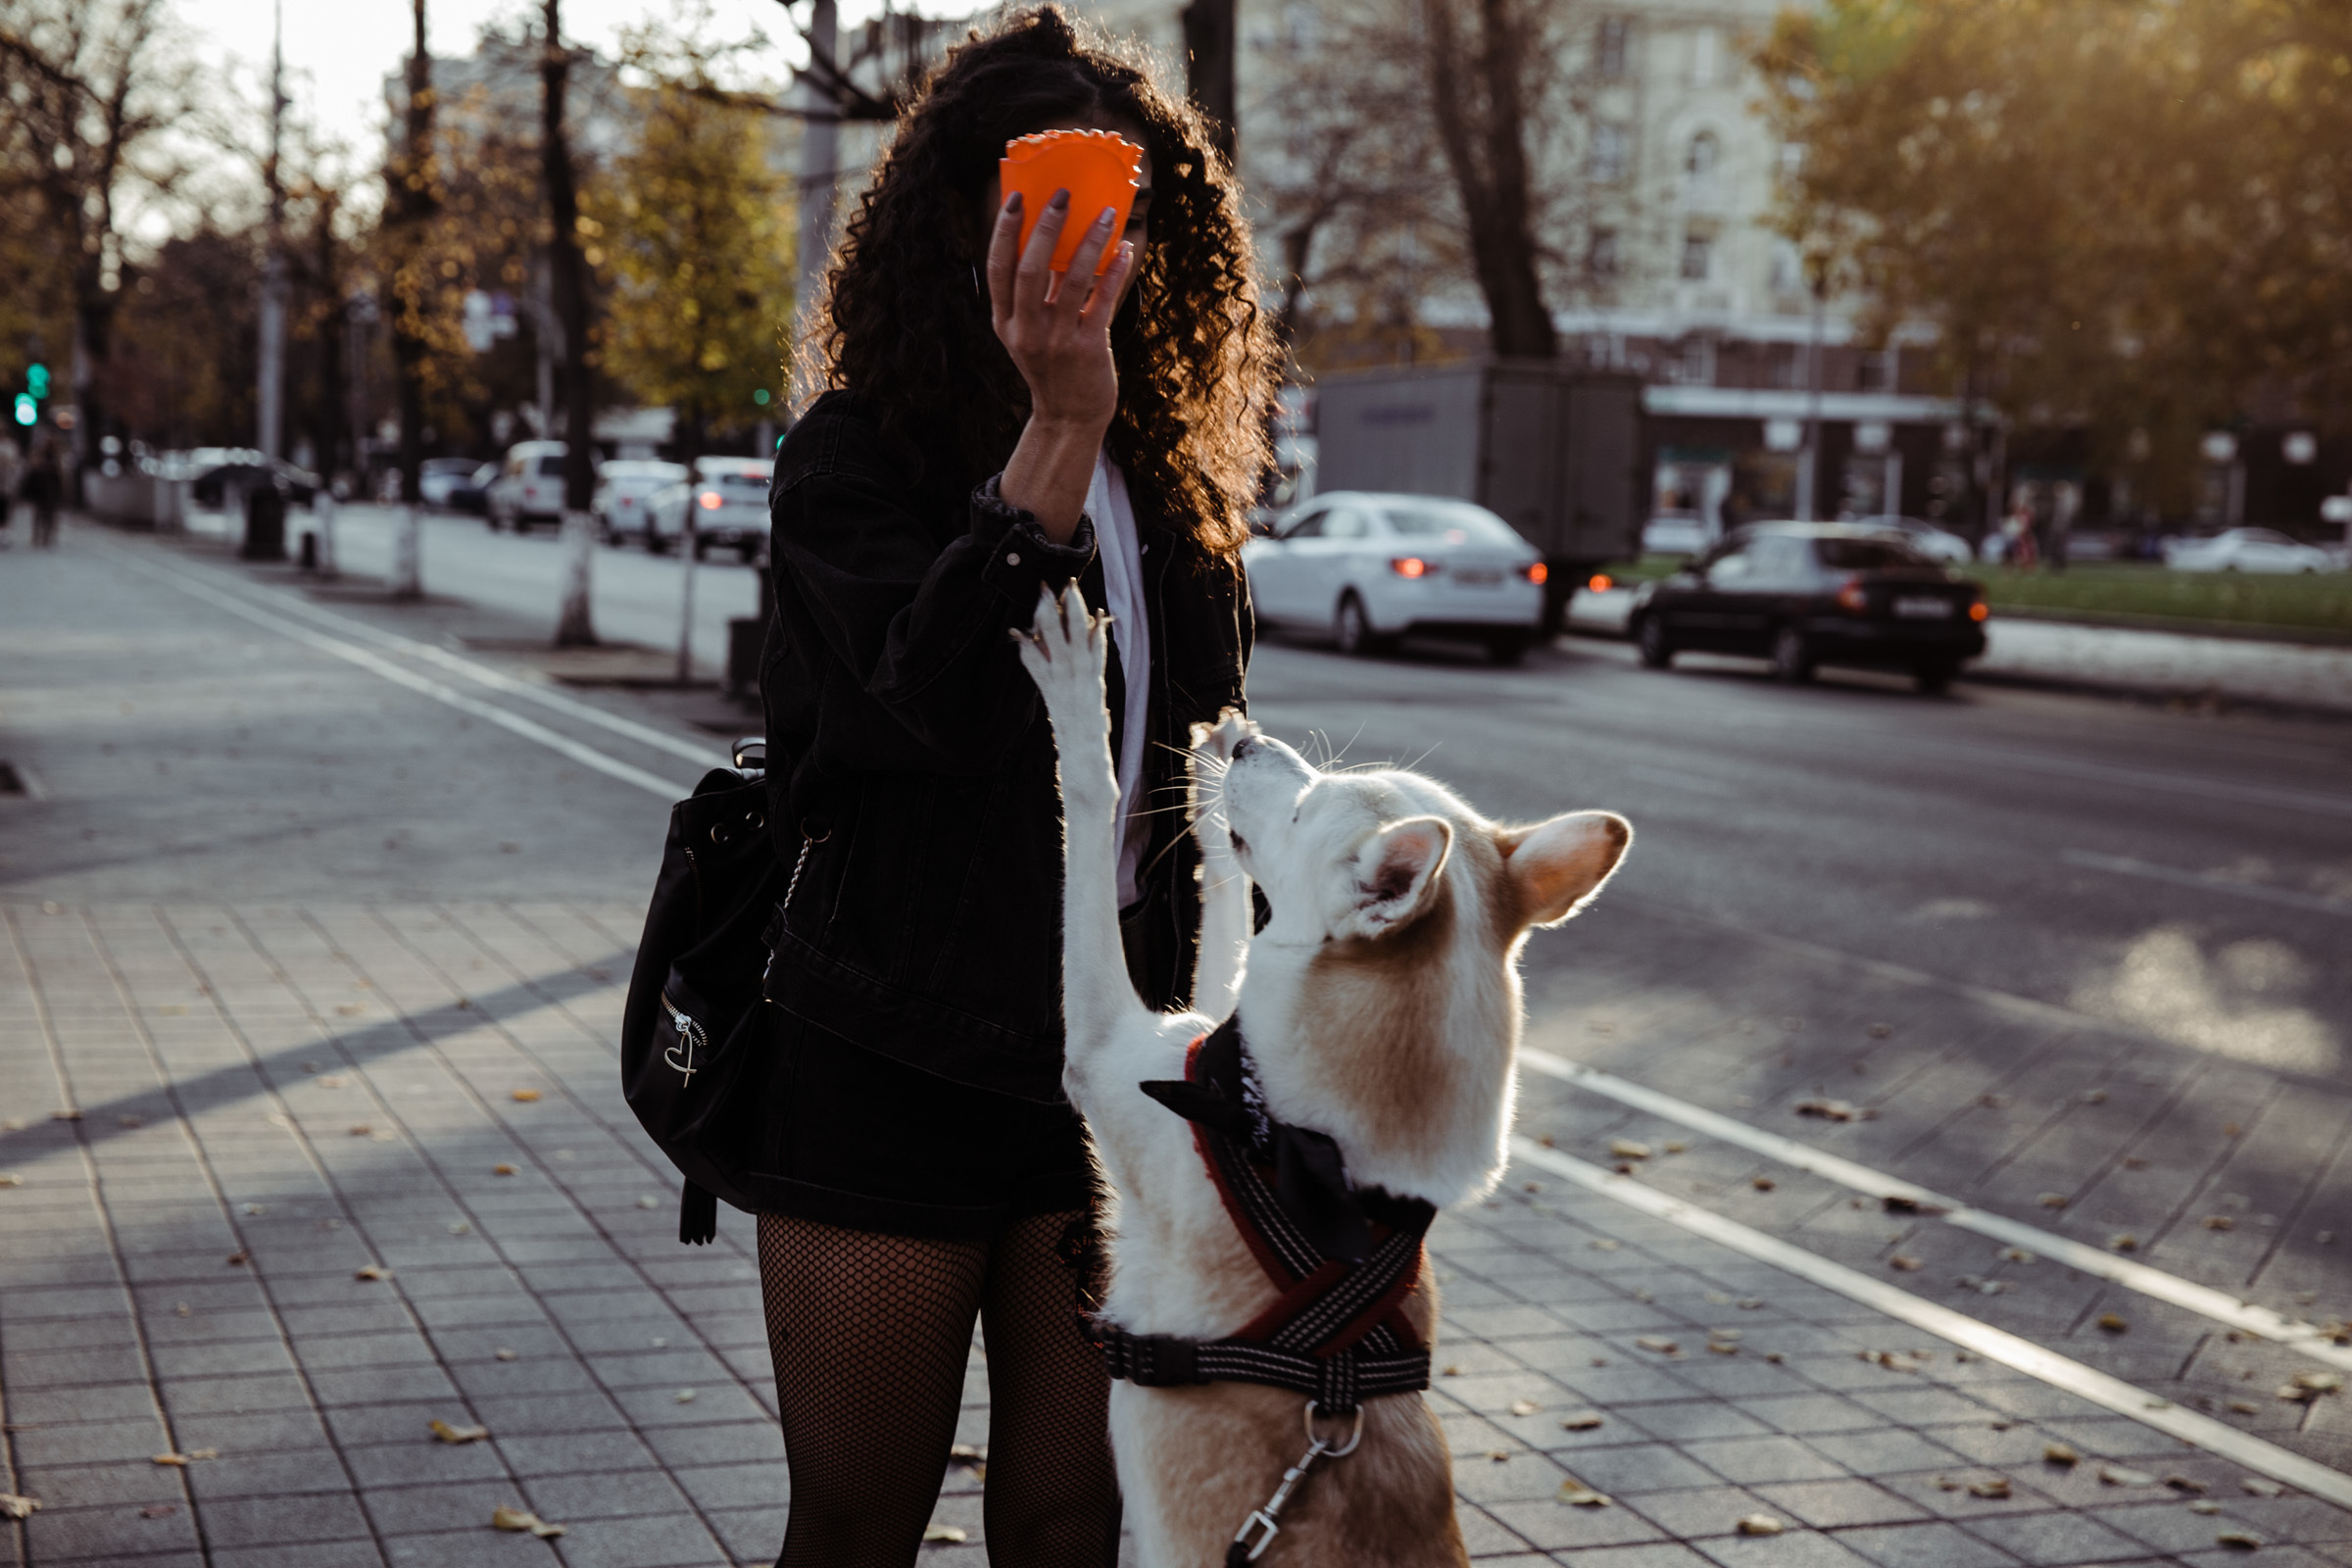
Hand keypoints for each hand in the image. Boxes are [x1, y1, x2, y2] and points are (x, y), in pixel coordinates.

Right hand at [987, 190, 1136, 432]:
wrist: (1070, 417)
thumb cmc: (1052, 366)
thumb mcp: (1030, 332)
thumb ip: (1035, 293)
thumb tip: (1054, 238)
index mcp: (1004, 322)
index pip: (997, 268)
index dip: (1005, 231)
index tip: (1017, 198)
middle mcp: (1025, 332)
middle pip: (1029, 270)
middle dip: (1046, 227)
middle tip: (1063, 195)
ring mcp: (1056, 342)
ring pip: (1071, 281)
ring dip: (1090, 242)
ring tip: (1106, 214)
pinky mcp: (1088, 350)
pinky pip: (1102, 301)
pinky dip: (1114, 272)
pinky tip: (1123, 250)